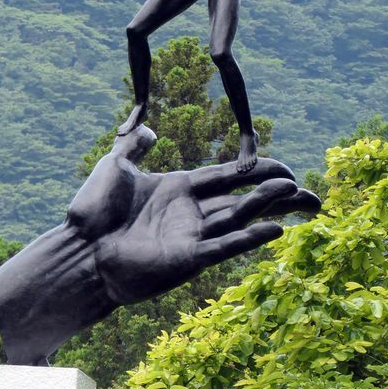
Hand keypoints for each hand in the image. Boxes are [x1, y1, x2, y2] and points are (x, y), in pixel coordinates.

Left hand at [94, 159, 319, 305]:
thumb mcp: (114, 167)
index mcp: (179, 188)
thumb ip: (133, 147)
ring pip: (240, 219)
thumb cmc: (91, 211)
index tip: (285, 167)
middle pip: (244, 199)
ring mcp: (192, 237)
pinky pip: (225, 246)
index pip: (228, 176)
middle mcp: (192, 212)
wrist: (79, 250)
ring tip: (301, 198)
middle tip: (308, 191)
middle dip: (277, 195)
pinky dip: (250, 238)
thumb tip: (146, 129)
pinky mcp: (188, 259)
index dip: (257, 170)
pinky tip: (276, 231)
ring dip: (270, 209)